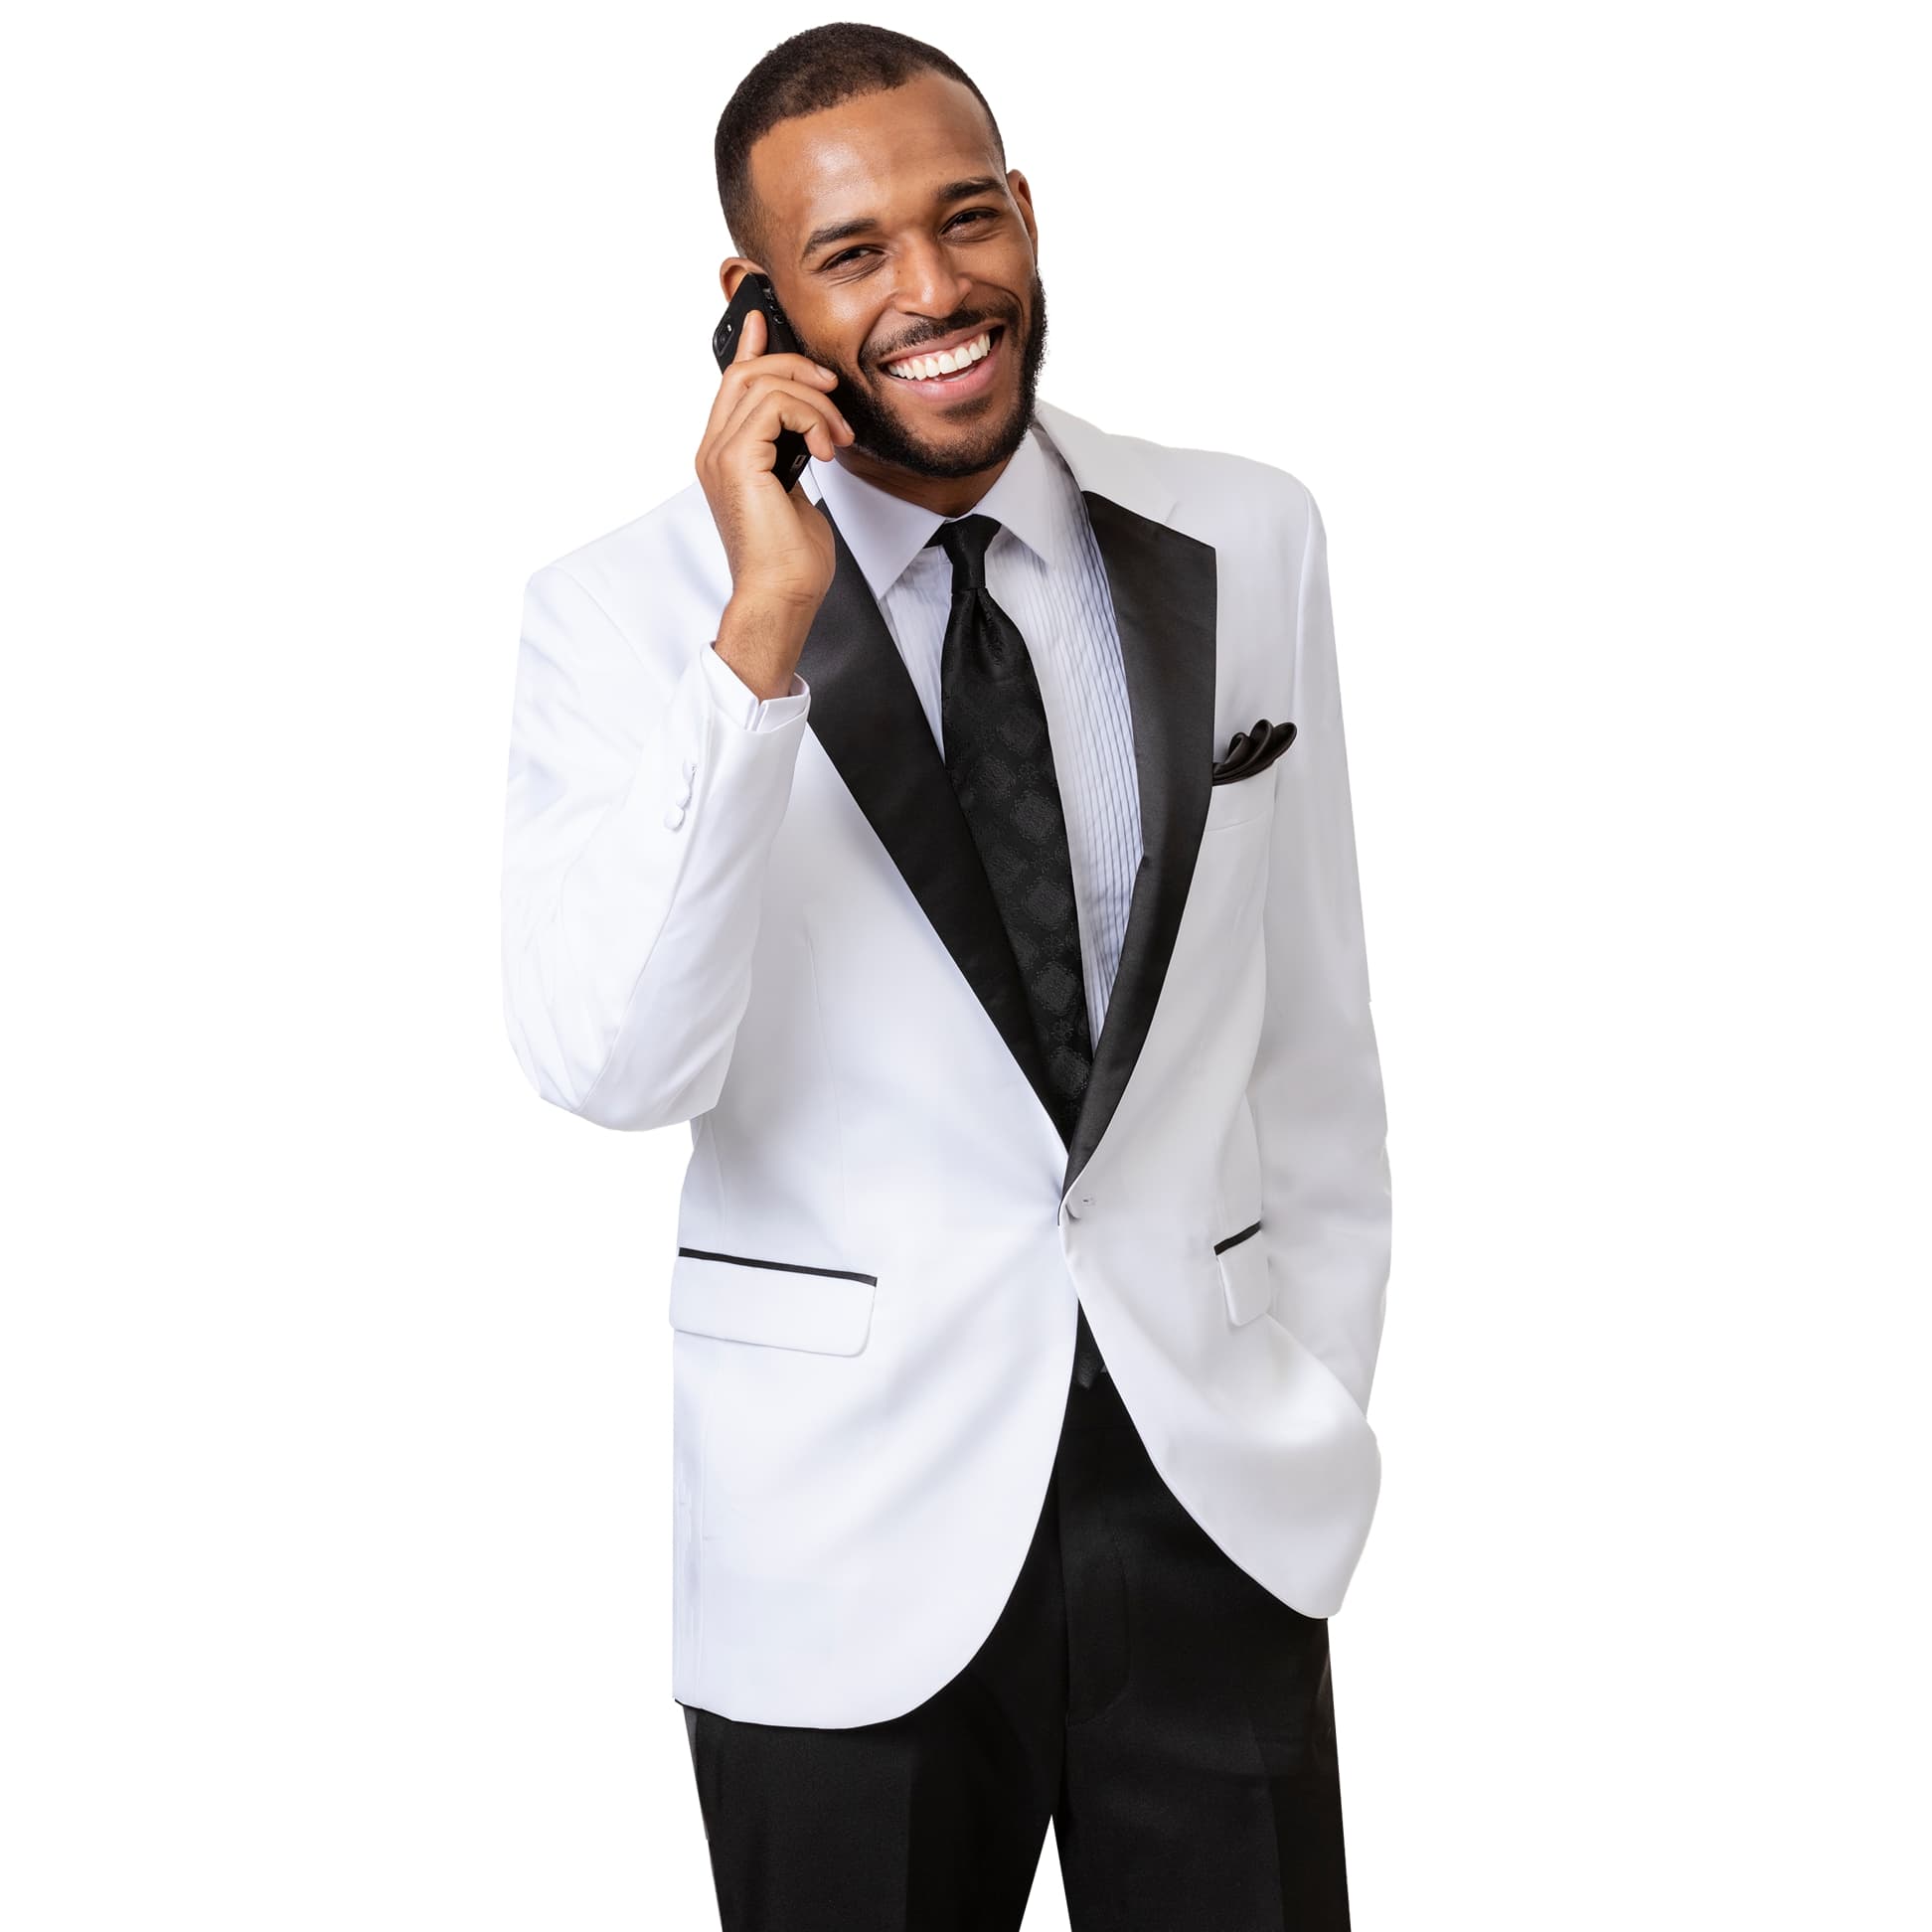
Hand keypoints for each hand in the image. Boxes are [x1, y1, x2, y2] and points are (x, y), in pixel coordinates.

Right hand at [695, 306, 853, 618]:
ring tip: (836, 435)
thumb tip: (808, 427)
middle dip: (795, 367)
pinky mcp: (737, 461)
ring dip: (813, 401)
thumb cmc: (790, 559)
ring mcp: (720, 454)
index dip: (751, 346)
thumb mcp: (795, 489)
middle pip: (744, 371)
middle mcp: (714, 449)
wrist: (782, 595)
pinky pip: (772, 405)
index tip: (767, 322)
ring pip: (762, 383)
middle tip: (832, 392)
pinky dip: (808, 416)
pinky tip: (824, 447)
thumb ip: (791, 451)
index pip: (732, 383)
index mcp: (725, 454)